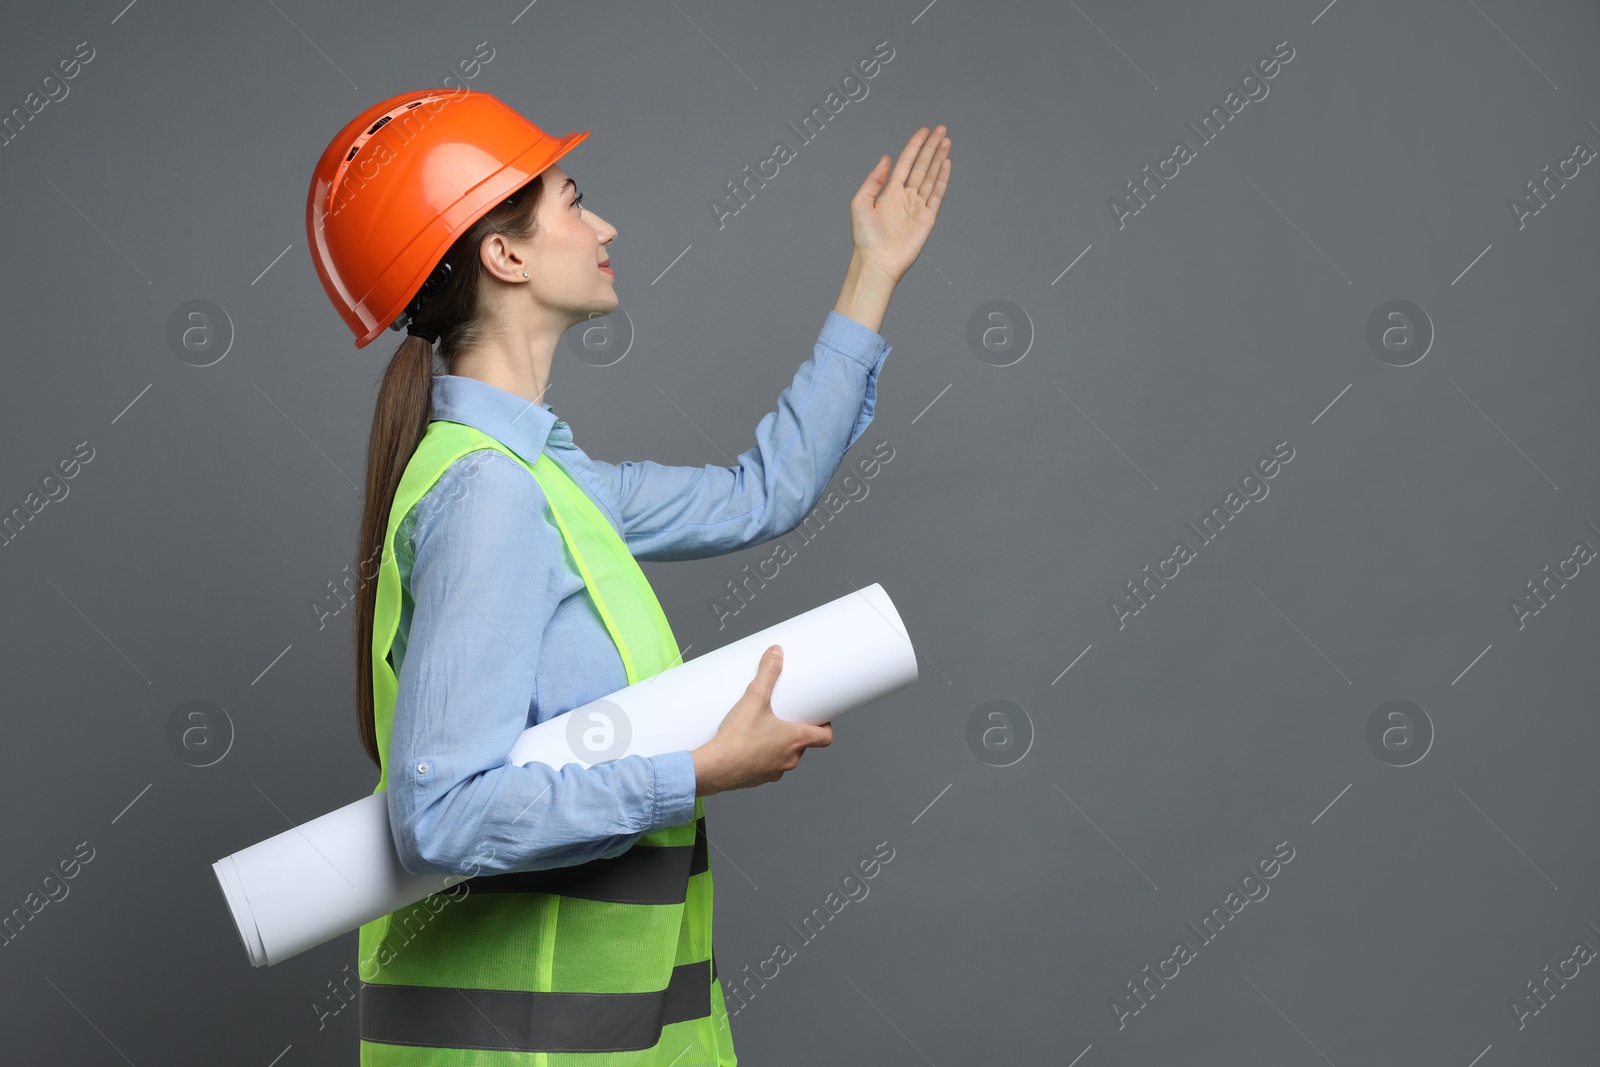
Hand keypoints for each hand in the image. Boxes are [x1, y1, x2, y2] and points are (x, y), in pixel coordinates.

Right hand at [691, 645, 833, 795]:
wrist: (714, 768)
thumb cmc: (737, 738)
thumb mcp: (754, 699)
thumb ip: (767, 674)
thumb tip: (776, 653)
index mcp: (795, 740)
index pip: (825, 737)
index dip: (826, 726)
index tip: (819, 716)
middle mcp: (790, 759)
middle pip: (804, 744)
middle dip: (797, 730)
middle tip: (787, 715)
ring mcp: (775, 771)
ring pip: (786, 756)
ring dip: (781, 744)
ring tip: (766, 728)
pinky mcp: (759, 779)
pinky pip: (768, 766)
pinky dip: (764, 757)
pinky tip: (750, 746)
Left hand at [847, 124, 952, 282]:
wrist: (876, 262)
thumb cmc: (864, 237)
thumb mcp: (860, 203)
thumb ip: (873, 179)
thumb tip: (886, 158)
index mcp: (889, 192)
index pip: (906, 163)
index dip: (915, 146)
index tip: (924, 131)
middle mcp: (905, 197)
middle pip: (922, 166)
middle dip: (931, 147)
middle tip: (941, 129)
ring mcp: (918, 207)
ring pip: (931, 177)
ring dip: (939, 158)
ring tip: (946, 141)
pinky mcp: (927, 219)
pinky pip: (937, 194)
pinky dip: (942, 178)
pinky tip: (946, 163)